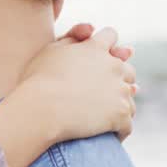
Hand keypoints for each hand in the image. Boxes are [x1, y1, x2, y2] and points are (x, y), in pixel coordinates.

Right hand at [0, 26, 136, 166]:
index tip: (100, 56)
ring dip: (120, 103)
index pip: (110, 36)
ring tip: (105, 116)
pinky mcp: (121, 115)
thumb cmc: (37, 82)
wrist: (40, 111)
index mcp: (96, 48)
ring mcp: (120, 91)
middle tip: (103, 91)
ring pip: (130, 96)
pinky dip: (119, 130)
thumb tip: (91, 30)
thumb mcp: (49, 51)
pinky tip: (108, 136)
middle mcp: (113, 66)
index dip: (106, 45)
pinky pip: (127, 125)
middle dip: (118, 77)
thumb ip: (70, 37)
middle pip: (127, 68)